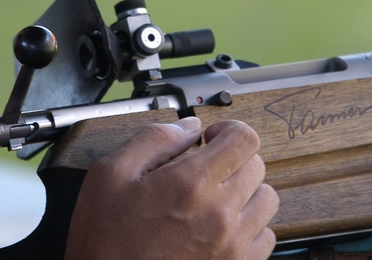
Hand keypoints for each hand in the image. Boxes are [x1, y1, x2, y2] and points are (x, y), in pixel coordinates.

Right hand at [64, 117, 278, 259]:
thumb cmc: (104, 238)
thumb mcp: (110, 173)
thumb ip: (153, 139)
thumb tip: (188, 126)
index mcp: (190, 183)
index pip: (244, 138)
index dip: (228, 129)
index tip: (211, 137)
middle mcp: (220, 213)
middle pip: (257, 166)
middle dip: (231, 158)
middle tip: (204, 166)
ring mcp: (232, 246)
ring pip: (266, 200)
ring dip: (244, 189)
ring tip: (214, 195)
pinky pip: (267, 237)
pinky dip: (249, 225)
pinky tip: (220, 224)